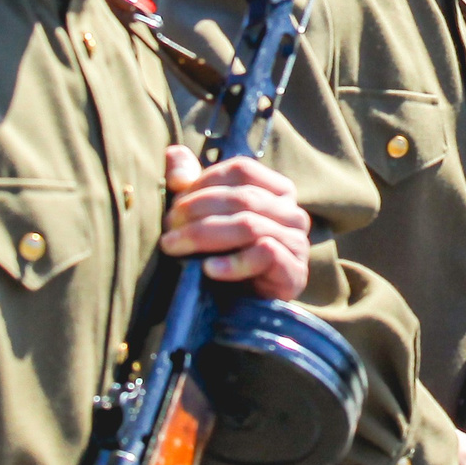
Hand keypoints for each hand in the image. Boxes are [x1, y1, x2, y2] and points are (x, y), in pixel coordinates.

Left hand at [158, 146, 310, 298]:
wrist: (247, 310)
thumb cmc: (228, 257)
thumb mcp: (208, 217)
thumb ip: (192, 185)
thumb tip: (172, 154)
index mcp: (277, 190)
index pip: (240, 170)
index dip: (203, 182)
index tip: (174, 203)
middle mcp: (293, 212)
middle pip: (241, 198)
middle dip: (196, 211)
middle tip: (168, 229)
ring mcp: (297, 242)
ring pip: (248, 225)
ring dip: (204, 235)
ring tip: (174, 247)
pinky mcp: (294, 271)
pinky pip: (264, 254)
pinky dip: (232, 262)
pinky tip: (208, 269)